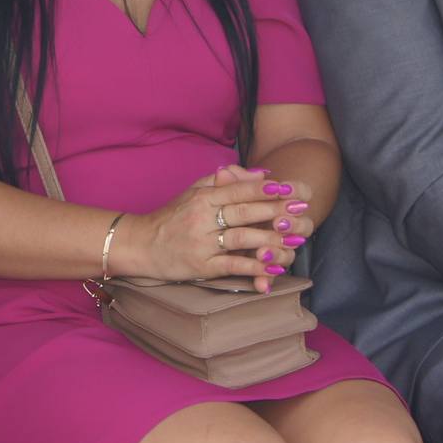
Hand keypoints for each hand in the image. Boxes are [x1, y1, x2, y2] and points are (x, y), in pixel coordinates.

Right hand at [118, 165, 302, 289]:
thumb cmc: (171, 218)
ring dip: (271, 240)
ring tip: (295, 240)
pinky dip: (255, 267)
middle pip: (244, 212)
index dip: (265, 189)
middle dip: (276, 211)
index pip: (238, 190)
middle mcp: (201, 217)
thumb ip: (225, 182)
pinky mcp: (201, 266)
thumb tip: (261, 174)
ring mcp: (201, 243)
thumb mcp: (193, 192)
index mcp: (202, 197)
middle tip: (302, 211)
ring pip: (242, 238)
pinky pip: (232, 265)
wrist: (140, 245)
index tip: (289, 188)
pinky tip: (274, 267)